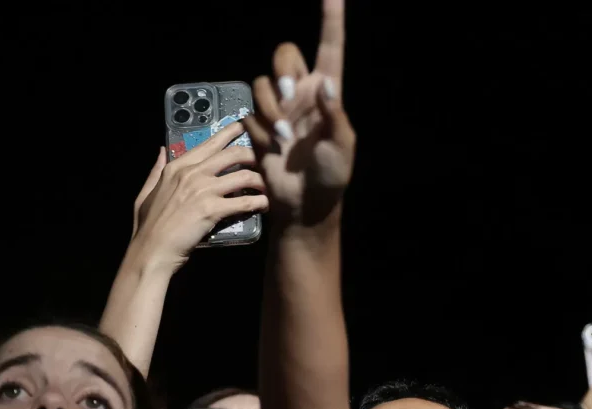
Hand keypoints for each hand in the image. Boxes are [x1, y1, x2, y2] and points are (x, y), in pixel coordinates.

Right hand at [129, 122, 268, 271]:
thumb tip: (162, 150)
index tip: (246, 126)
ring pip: (243, 176)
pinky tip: (266, 204)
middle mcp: (192, 173)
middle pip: (232, 154)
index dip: (231, 133)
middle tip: (267, 159)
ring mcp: (202, 190)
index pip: (210, 143)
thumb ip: (156, 170)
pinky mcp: (212, 210)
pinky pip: (244, 202)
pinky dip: (259, 202)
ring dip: (261, 180)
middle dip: (254, 155)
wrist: (152, 251)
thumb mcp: (146, 192)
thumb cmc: (147, 226)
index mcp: (177, 167)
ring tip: (270, 186)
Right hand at [244, 0, 354, 228]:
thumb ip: (334, 114)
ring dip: (269, 108)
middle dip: (282, 71)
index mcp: (328, 92)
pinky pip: (249, 112)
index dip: (331, 20)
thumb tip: (324, 82)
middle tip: (289, 96)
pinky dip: (259, 130)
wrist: (304, 205)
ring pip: (261, 82)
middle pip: (284, 54)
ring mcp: (279, 108)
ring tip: (283, 137)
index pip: (330, 47)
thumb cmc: (331, 176)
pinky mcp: (260, 126)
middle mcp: (302, 93)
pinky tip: (272, 149)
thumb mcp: (342, 146)